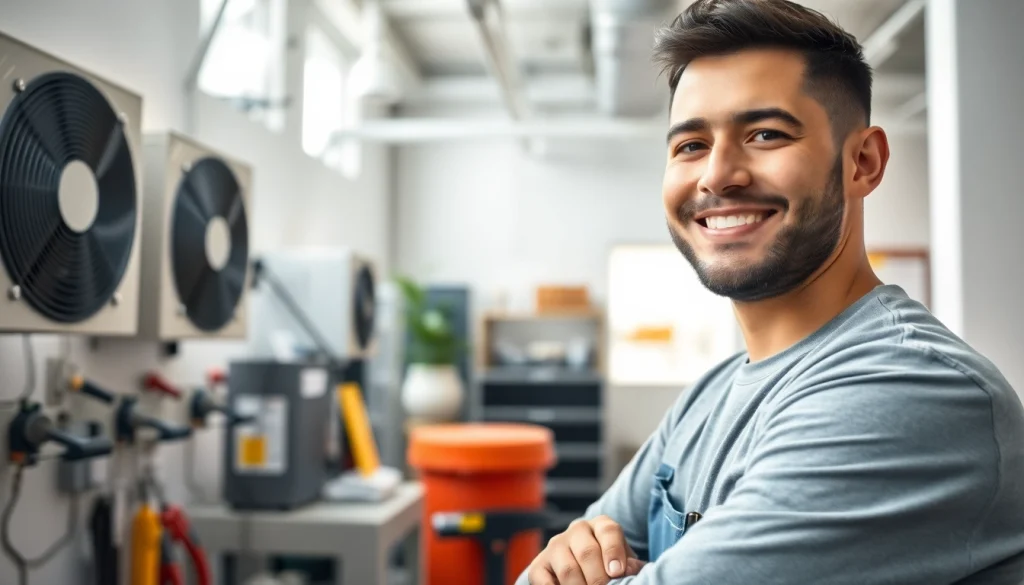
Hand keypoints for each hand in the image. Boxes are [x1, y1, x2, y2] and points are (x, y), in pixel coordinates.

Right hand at [527, 515, 646, 584]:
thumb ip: (629, 565)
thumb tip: (628, 569)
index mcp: (601, 525)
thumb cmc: (609, 565)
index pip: (608, 531)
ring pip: (568, 569)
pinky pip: (543, 580)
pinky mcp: (539, 565)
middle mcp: (577, 531)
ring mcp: (555, 547)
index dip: (613, 551)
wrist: (582, 568)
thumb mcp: (624, 561)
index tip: (617, 572)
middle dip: (598, 578)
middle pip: (587, 552)